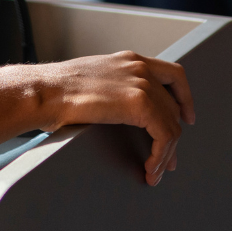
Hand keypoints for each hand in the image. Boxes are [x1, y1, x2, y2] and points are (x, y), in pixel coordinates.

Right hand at [35, 51, 194, 184]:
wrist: (45, 91)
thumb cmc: (58, 90)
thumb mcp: (94, 79)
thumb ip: (115, 87)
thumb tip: (124, 109)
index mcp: (128, 59)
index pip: (172, 74)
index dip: (184, 97)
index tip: (186, 116)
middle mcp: (139, 67)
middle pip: (175, 103)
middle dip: (175, 134)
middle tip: (169, 158)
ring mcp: (141, 83)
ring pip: (172, 124)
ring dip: (166, 153)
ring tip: (154, 171)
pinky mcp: (139, 103)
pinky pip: (164, 135)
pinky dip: (160, 156)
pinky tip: (150, 168)